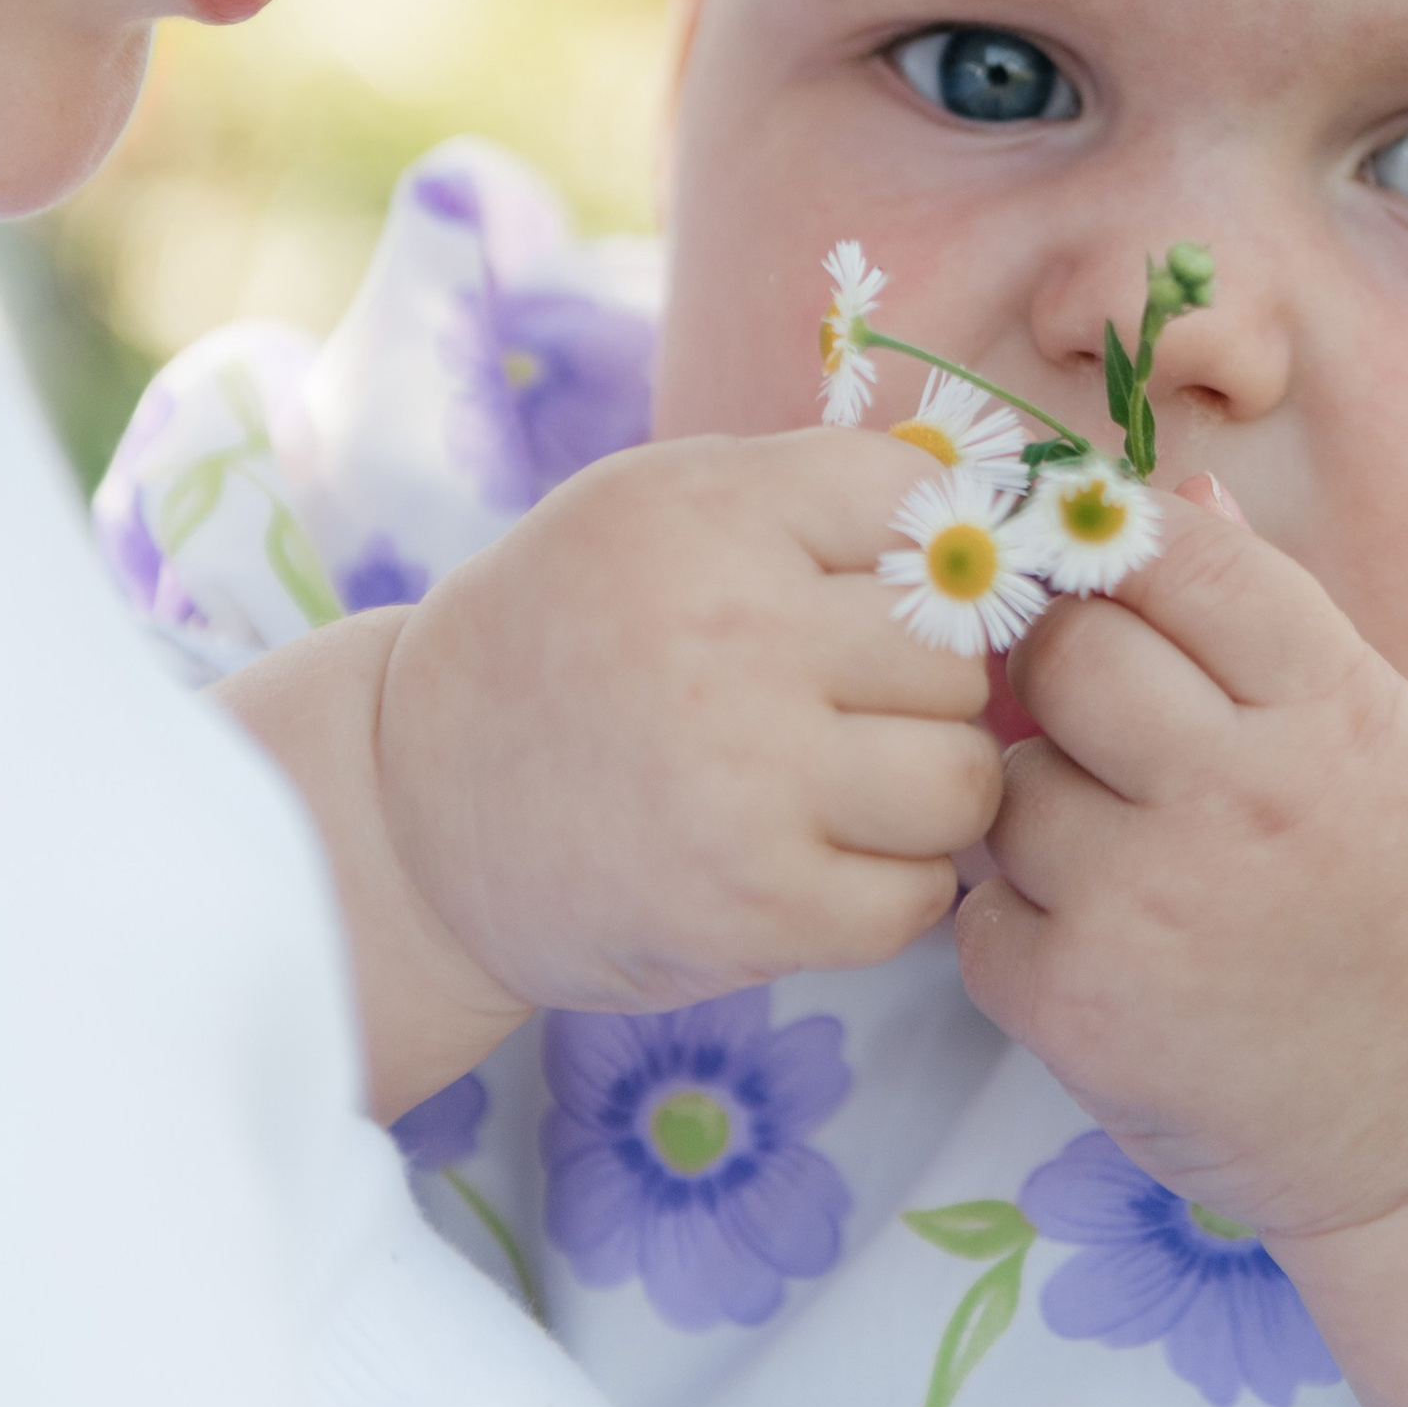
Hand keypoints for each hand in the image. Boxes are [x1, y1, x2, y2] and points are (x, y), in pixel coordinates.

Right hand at [375, 428, 1001, 1021]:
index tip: (881, 598)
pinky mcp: (751, 908)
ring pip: (963, 778)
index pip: (925, 510)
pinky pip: (918, 895)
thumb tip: (993, 526)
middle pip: (959, 653)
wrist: (414, 810)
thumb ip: (813, 498)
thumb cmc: (570, 638)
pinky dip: (886, 888)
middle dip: (922, 683)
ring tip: (842, 785)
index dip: (928, 560)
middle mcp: (734, 634)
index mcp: (712, 513)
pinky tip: (815, 860)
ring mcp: (746, 779)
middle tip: (842, 704)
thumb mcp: (660, 507)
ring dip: (923, 791)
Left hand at [954, 482, 1407, 1240]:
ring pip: (1008, 781)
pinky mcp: (1082, 1010)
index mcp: (1336, 710)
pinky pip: (981, 911)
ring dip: (1039, 803)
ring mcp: (1151, 906)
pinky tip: (1096, 941)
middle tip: (1100, 717)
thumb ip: (1284, 621)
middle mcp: (1241, 796)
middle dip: (1068, 668)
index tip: (1109, 570)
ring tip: (1117, 848)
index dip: (1126, 547)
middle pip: (1068, 651)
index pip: (1185, 559)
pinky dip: (1017, 920)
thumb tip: (1180, 493)